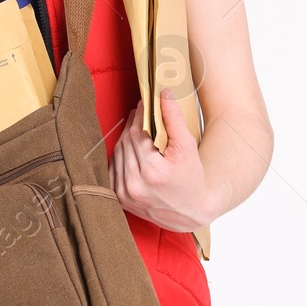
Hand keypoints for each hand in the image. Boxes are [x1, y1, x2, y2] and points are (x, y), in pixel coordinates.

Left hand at [109, 89, 219, 232]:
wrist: (193, 211)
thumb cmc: (193, 178)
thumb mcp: (188, 148)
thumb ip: (174, 120)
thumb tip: (163, 94)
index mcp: (152, 172)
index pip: (137, 133)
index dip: (139, 117)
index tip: (143, 105)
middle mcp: (135, 184)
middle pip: (126, 143)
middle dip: (132, 126)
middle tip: (139, 113)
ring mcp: (125, 193)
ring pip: (117, 154)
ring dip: (125, 140)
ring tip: (136, 130)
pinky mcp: (120, 199)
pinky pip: (112, 169)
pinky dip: (119, 157)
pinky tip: (129, 150)